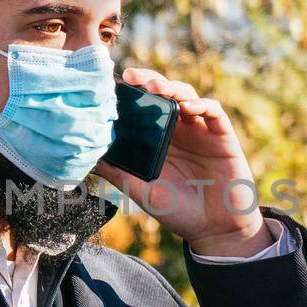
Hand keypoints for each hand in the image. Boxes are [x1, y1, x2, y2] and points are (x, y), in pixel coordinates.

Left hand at [95, 66, 272, 253]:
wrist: (215, 229)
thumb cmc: (178, 211)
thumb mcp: (141, 191)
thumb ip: (118, 172)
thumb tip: (84, 158)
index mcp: (157, 139)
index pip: (142, 107)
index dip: (129, 93)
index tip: (110, 86)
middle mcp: (178, 129)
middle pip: (162, 93)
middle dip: (147, 81)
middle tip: (131, 77)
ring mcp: (200, 130)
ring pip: (186, 95)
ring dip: (171, 88)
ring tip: (155, 88)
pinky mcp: (222, 136)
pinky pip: (213, 111)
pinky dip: (200, 105)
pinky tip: (186, 108)